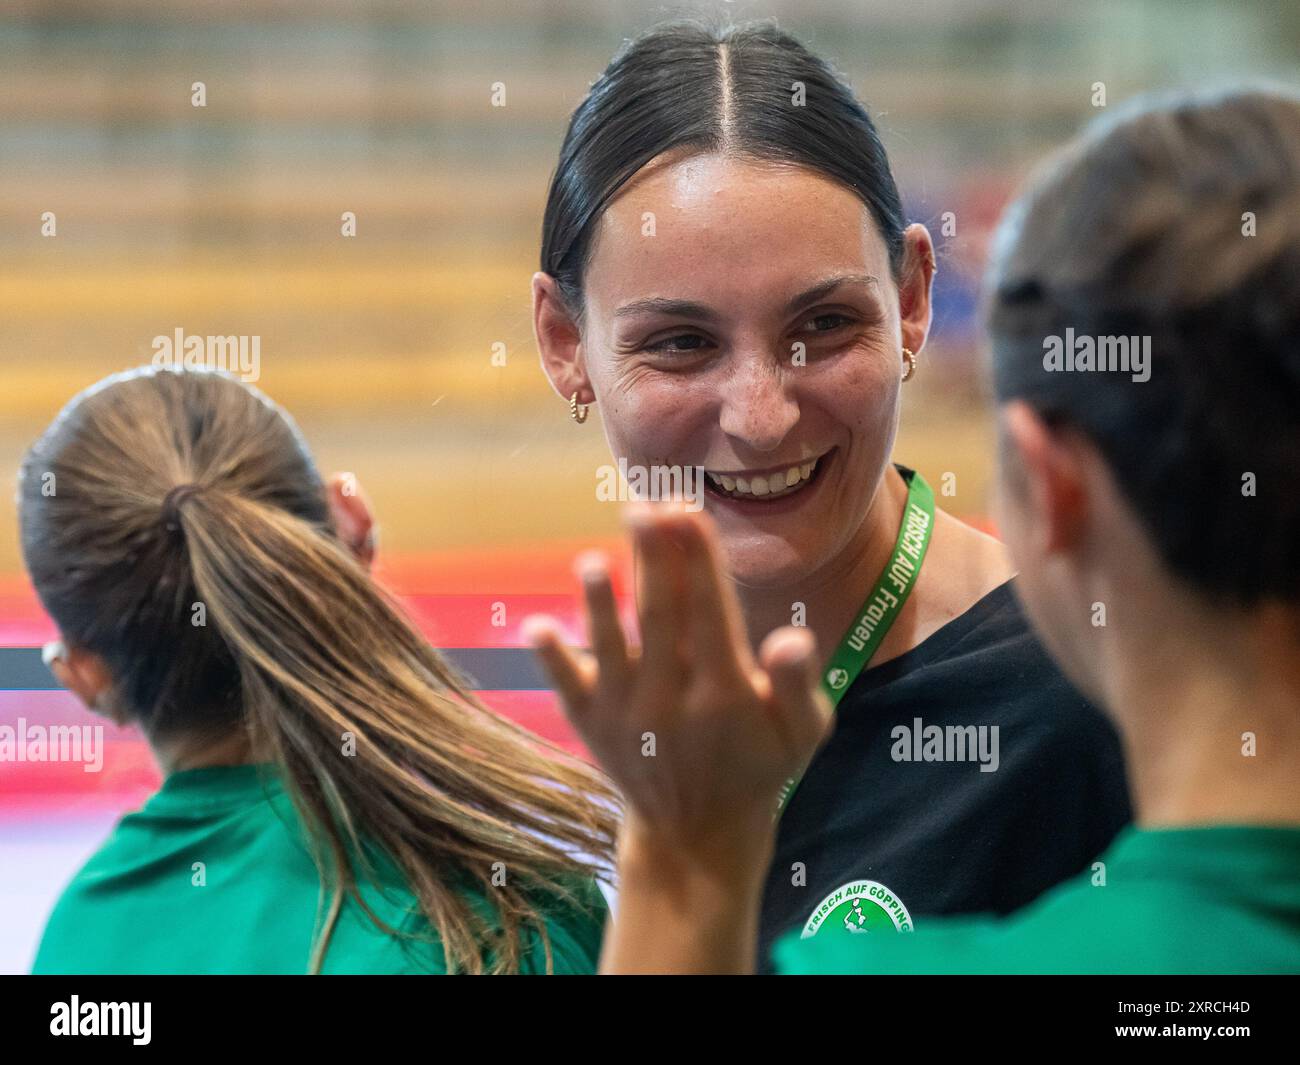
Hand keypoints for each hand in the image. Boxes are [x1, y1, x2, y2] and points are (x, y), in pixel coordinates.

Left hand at [524, 502, 833, 874]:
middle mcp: (672, 700)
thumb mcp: (802, 732)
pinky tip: (535, 628)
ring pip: (611, 649)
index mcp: (727, 692)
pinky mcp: (592, 725)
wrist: (697, 832)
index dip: (699, 560)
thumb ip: (799, 684)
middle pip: (660, 617)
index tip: (688, 510)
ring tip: (591, 562)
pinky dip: (553, 660)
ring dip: (600, 605)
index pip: (711, 612)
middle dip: (653, 561)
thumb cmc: (758, 763)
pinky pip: (569, 688)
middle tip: (644, 508)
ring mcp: (627, 714)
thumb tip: (793, 638)